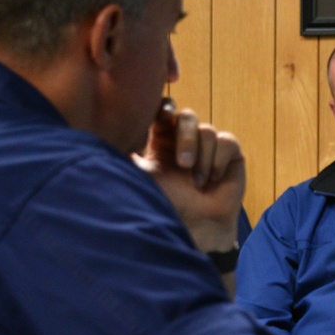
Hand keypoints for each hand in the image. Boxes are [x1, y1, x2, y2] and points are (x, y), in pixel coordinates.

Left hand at [132, 99, 244, 252]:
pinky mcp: (231, 154)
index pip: (164, 111)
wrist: (196, 226)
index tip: (163, 116)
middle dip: (186, 139)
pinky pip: (226, 141)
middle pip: (187, 116)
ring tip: (198, 182)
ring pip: (207, 130)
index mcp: (163, 140)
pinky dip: (218, 161)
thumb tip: (104, 134)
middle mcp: (186, 140)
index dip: (165, 108)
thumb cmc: (166, 204)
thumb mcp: (141, 176)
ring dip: (202, 157)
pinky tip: (213, 179)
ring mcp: (210, 146)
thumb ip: (126, 154)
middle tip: (183, 165)